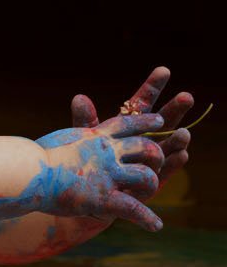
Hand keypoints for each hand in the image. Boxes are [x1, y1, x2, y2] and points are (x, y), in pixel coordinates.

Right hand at [38, 111, 164, 230]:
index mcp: (95, 136)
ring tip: (148, 192)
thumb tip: (72, 139)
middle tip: (156, 164)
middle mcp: (106, 152)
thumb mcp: (59, 140)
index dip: (147, 121)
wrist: (27, 171)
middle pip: (147, 147)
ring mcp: (107, 175)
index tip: (161, 120)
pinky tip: (156, 226)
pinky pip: (134, 209)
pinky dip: (147, 219)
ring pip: (146, 177)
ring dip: (151, 186)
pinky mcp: (103, 198)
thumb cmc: (33, 157)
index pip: (128, 123)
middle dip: (157, 156)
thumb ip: (75, 140)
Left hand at [68, 66, 192, 188]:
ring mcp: (149, 160)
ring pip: (167, 147)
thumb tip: (79, 98)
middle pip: (163, 121)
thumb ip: (85, 121)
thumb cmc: (84, 163)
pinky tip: (182, 155)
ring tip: (184, 132)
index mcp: (128, 125)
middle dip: (175, 110)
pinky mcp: (150, 182)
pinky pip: (165, 172)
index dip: (152, 87)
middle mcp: (143, 140)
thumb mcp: (85, 140)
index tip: (163, 70)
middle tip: (186, 97)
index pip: (142, 103)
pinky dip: (174, 163)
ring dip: (177, 139)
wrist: (82, 196)